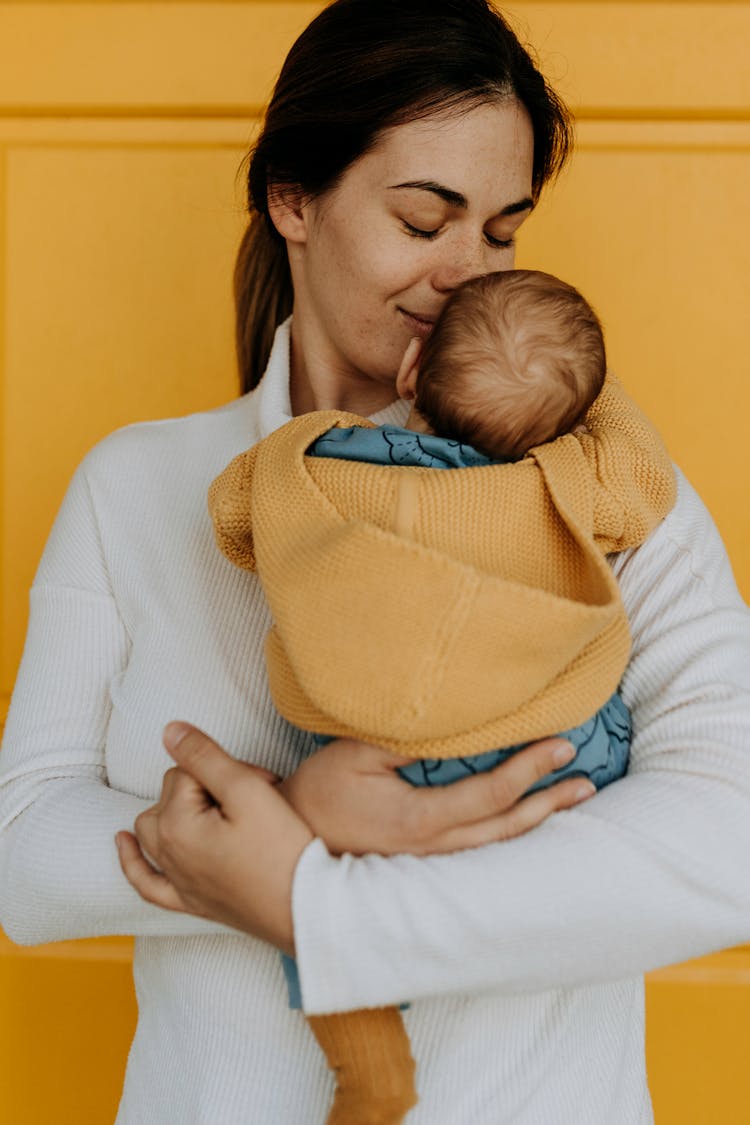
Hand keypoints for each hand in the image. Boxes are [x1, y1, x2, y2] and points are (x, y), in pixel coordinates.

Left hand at [116, 723, 312, 954]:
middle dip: (206, 786)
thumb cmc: (282, 847)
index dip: (229, 768)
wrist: (306, 907)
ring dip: (173, 809)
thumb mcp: (248, 789)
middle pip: (171, 794)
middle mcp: (166, 854)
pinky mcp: (191, 901)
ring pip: (153, 828)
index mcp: (175, 825)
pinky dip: (133, 860)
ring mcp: (176, 881)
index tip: (262, 783)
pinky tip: (126, 842)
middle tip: (253, 797)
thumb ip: (204, 755)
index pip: (190, 770)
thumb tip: (168, 730)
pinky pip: (147, 882)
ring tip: (211, 803)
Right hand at [279, 736, 593, 856]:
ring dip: (537, 820)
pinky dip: (509, 832)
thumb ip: (405, 739)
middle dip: (550, 802)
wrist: (287, 851)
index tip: (561, 746)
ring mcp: (430, 861)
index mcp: (420, 820)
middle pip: (506, 827)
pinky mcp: (423, 863)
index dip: (529, 770)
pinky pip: (478, 848)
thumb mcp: (355, 754)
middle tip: (587, 780)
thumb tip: (453, 721)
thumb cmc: (319, 793)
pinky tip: (524, 820)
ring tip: (571, 800)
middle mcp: (433, 848)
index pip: (491, 795)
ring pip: (496, 844)